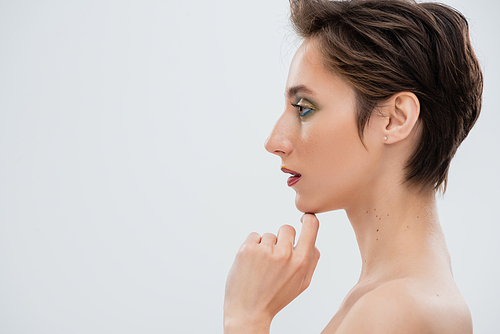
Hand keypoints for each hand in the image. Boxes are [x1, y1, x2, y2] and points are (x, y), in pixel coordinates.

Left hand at [224, 214, 320, 333]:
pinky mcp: (247, 249)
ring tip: (261, 267)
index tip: (305, 218)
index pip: (312, 226)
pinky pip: (254, 236)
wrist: (248, 311)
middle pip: (287, 229)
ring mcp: (265, 250)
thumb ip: (311, 261)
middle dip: (282, 239)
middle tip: (275, 258)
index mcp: (301, 262)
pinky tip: (251, 264)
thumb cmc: (275, 298)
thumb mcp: (301, 284)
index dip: (308, 219)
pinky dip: (252, 247)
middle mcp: (284, 254)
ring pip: (269, 235)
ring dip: (265, 247)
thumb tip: (313, 241)